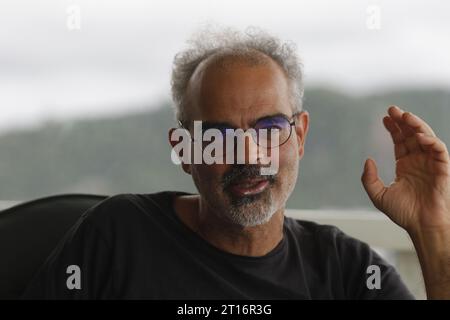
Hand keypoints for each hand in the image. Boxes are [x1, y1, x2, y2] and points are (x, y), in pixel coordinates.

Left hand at [361, 105, 449, 234]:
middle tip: (393, 109)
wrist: (421, 225)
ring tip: (405, 116)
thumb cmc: (403, 212)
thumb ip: (369, 178)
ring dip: (417, 125)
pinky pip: (438, 150)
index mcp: (405, 165)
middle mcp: (418, 161)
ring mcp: (430, 163)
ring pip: (425, 137)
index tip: (384, 118)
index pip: (400, 141)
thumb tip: (368, 159)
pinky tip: (418, 136)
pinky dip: (430, 141)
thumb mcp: (378, 195)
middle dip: (403, 121)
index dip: (393, 129)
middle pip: (411, 135)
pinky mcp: (442, 168)